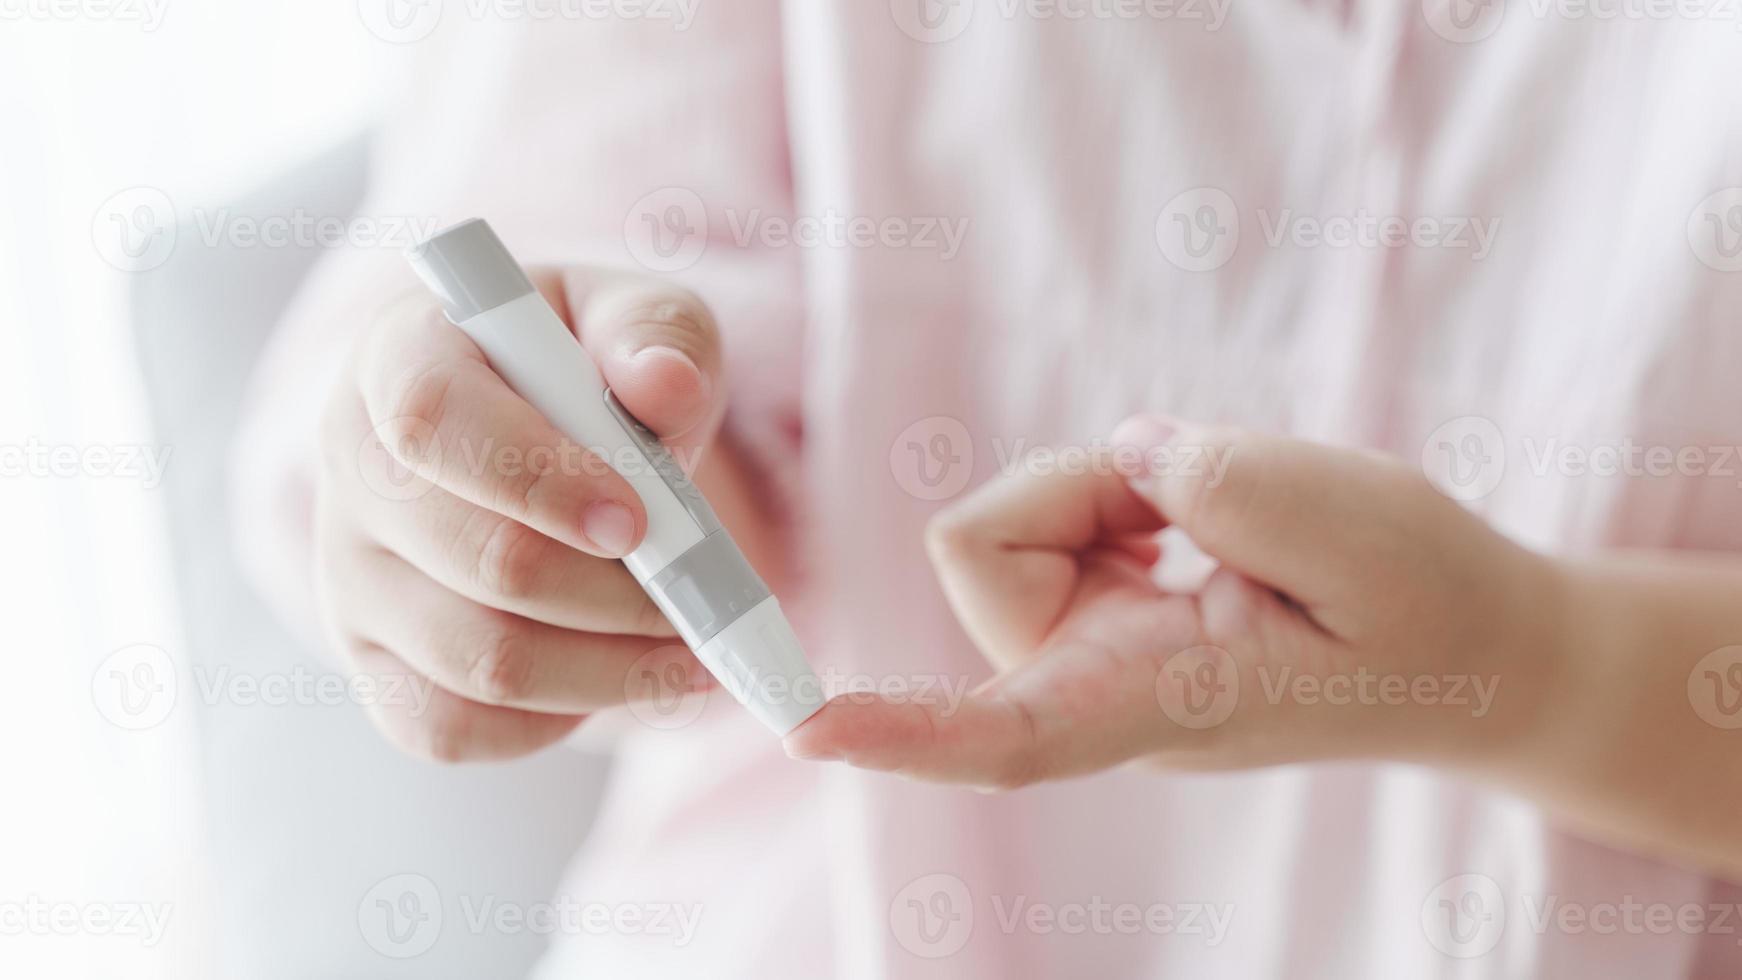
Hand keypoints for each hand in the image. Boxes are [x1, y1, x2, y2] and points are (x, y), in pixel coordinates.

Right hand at [315, 267, 728, 761]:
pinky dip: (554, 721)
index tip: (636, 520)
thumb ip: (656, 334)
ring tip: (687, 648)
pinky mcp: (372, 664)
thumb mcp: (633, 321)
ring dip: (611, 669)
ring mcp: (349, 578)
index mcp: (399, 355)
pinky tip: (614, 675)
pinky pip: (451, 730)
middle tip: (703, 597)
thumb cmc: (589, 369)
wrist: (544, 439)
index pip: (434, 420)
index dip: (538, 479)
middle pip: (479, 560)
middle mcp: (351, 470)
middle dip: (616, 593)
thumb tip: (663, 384)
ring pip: (480, 662)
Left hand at [785, 415, 1565, 788]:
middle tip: (1196, 499)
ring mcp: (1088, 653)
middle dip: (1074, 487)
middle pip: (987, 551)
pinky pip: (1048, 521)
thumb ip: (1228, 485)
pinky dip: (1113, 497)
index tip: (811, 730)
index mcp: (1156, 697)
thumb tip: (1127, 459)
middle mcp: (1095, 687)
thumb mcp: (1356, 524)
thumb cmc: (1425, 603)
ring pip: (1015, 525)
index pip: (1006, 736)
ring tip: (1213, 521)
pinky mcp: (1096, 614)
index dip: (907, 730)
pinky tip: (1190, 530)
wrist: (1466, 650)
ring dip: (1105, 488)